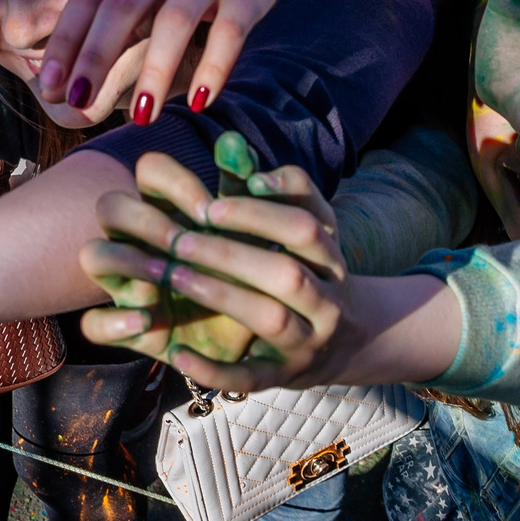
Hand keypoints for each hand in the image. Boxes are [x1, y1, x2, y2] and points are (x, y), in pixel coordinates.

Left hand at [32, 0, 290, 123]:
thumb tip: (73, 76)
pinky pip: (229, 32)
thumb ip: (113, 18)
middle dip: (95, 57)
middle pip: (121, 9)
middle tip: (79, 104)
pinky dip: (213, 68)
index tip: (46, 86)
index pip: (86, 2)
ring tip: (141, 116)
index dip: (64, 44)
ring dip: (155, 70)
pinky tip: (200, 102)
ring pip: (174, 20)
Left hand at [79, 147, 356, 390]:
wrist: (344, 344)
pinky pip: (252, 378)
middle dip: (233, 252)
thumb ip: (260, 189)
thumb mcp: (292, 231)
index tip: (214, 200)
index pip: (308, 224)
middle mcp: (328, 299)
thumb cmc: (302, 271)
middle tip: (179, 238)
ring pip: (272, 318)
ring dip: (222, 294)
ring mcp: (309, 342)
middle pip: (289, 272)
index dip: (265, 209)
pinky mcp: (284, 379)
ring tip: (175, 274)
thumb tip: (227, 142)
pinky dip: (216, 368)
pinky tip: (178, 353)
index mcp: (330, 256)